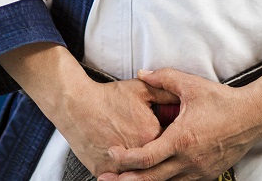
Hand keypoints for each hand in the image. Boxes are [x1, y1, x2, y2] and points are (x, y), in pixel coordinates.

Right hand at [0, 43, 178, 177]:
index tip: (177, 134)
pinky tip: (133, 168)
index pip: (174, 143)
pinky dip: (129, 174)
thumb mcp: (141, 89)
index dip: (176, 137)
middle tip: (162, 149)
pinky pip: (123, 178)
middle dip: (164, 156)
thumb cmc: (110, 97)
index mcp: (152, 135)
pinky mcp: (106, 172)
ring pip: (142, 175)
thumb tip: (184, 98)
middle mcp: (139, 154)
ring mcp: (121, 167)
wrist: (78, 105)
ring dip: (148, 169)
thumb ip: (166, 92)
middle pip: (159, 162)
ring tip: (145, 154)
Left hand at [96, 67, 261, 180]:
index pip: (146, 157)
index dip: (125, 158)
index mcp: (181, 140)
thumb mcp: (191, 85)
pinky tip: (155, 178)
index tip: (111, 153)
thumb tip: (142, 73)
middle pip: (151, 180)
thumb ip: (164, 77)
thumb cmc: (222, 101)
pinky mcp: (207, 175)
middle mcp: (188, 161)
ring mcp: (198, 172)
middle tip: (105, 179)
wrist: (252, 117)